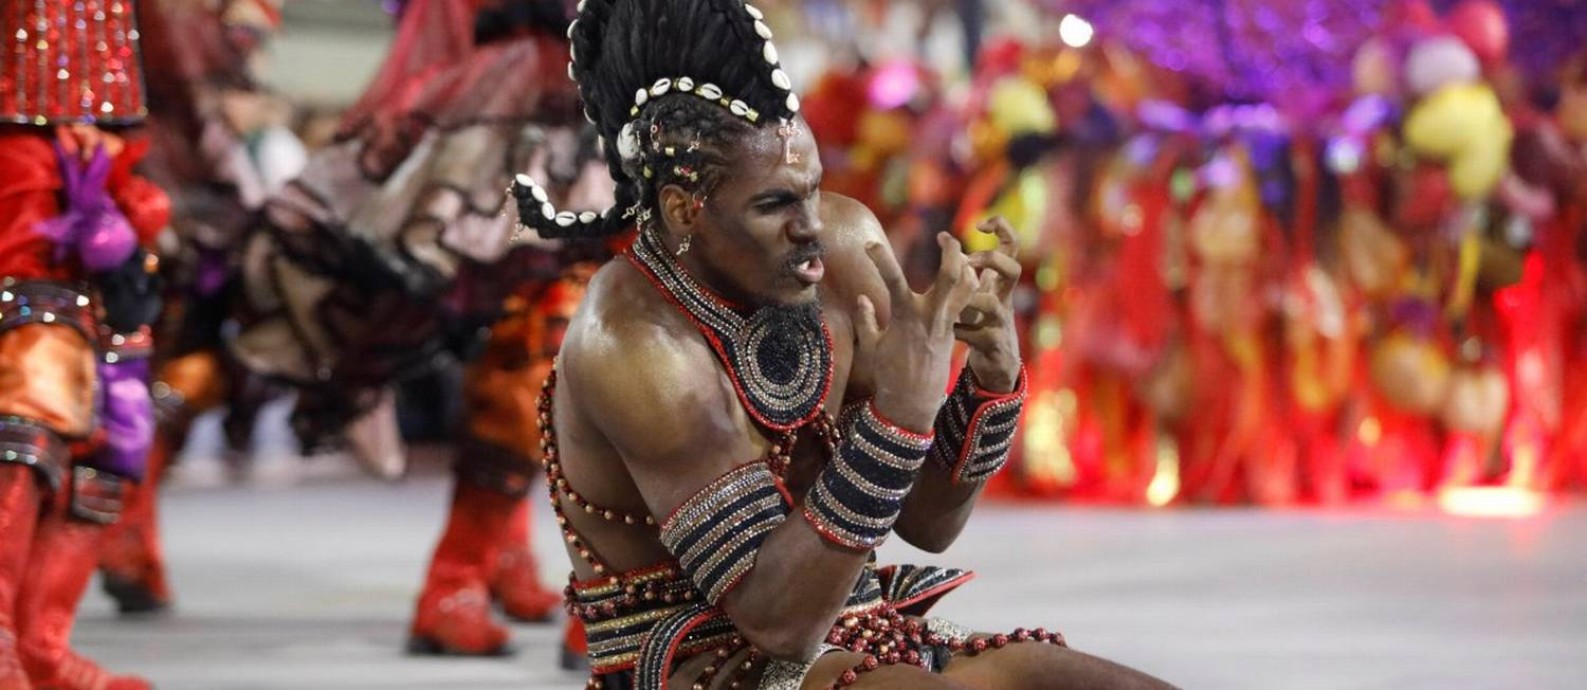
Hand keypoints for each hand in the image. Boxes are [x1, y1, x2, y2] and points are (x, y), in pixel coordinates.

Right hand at [856, 233, 979, 431]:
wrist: (913, 402)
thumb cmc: (888, 374)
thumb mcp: (871, 345)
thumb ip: (867, 318)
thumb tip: (863, 297)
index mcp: (905, 318)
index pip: (893, 280)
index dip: (881, 259)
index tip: (869, 244)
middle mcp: (929, 317)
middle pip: (950, 275)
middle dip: (951, 250)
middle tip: (944, 236)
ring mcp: (946, 323)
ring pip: (966, 287)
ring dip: (966, 266)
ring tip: (958, 254)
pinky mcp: (954, 331)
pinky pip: (967, 302)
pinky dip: (968, 286)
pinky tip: (965, 277)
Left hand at [954, 217, 1022, 392]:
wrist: (997, 366)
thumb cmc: (982, 323)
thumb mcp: (975, 293)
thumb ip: (963, 267)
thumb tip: (945, 237)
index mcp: (999, 283)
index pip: (1011, 247)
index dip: (1002, 229)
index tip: (979, 225)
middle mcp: (1003, 299)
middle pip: (1013, 270)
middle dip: (991, 260)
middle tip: (968, 262)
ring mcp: (1000, 322)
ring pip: (993, 305)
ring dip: (971, 300)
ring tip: (953, 304)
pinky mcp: (993, 345)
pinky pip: (977, 336)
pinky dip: (960, 332)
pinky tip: (949, 332)